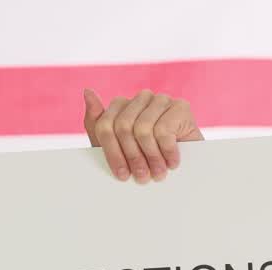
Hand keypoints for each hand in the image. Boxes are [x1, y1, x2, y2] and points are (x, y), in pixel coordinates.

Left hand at [82, 87, 203, 183]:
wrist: (185, 169)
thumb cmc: (145, 159)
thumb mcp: (115, 148)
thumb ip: (97, 122)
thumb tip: (87, 91)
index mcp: (121, 105)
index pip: (105, 125)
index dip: (112, 153)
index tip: (122, 175)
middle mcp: (141, 98)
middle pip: (122, 126)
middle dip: (131, 157)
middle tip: (142, 177)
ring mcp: (161, 99)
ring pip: (142, 129)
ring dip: (151, 157)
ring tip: (158, 174)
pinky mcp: (180, 106)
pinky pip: (163, 130)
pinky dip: (167, 152)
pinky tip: (172, 163)